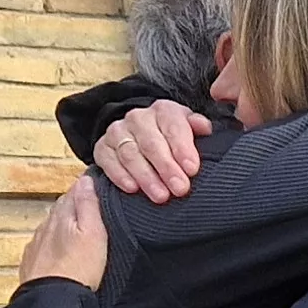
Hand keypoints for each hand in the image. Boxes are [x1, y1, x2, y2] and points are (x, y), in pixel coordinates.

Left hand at [20, 178, 108, 289]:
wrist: (53, 299)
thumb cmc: (79, 268)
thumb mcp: (93, 233)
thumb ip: (88, 205)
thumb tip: (85, 180)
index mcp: (61, 216)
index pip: (73, 193)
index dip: (84, 188)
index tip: (94, 184)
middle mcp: (45, 227)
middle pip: (60, 209)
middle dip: (73, 205)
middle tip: (89, 206)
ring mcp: (36, 244)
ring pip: (50, 227)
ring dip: (61, 225)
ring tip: (76, 229)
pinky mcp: (32, 262)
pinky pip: (42, 246)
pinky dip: (51, 243)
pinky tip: (58, 250)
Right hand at [96, 103, 211, 201]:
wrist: (141, 137)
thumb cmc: (174, 139)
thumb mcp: (190, 130)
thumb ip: (198, 127)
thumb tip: (205, 127)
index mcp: (164, 111)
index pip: (173, 127)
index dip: (183, 148)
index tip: (193, 170)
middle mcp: (138, 118)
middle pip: (151, 143)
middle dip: (167, 168)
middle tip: (180, 189)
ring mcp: (117, 131)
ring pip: (130, 154)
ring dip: (146, 177)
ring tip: (161, 196)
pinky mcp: (102, 147)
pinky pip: (108, 160)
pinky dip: (119, 175)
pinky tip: (132, 189)